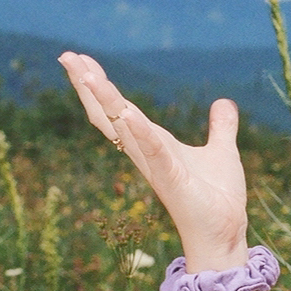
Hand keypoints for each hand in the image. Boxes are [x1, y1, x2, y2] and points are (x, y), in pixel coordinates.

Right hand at [59, 53, 249, 266]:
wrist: (224, 234)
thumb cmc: (217, 200)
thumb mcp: (221, 152)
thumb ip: (220, 128)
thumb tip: (223, 103)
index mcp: (154, 144)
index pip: (119, 109)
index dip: (100, 85)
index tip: (80, 59)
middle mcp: (146, 153)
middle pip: (108, 113)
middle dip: (88, 85)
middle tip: (66, 56)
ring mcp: (155, 165)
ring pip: (121, 126)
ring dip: (103, 99)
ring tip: (84, 73)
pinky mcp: (171, 178)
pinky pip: (152, 150)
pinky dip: (139, 131)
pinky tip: (127, 112)